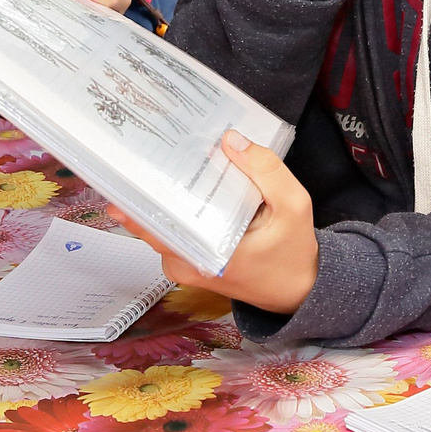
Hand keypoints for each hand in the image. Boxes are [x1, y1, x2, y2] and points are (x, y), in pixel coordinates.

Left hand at [114, 132, 317, 315]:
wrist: (299, 291)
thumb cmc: (294, 253)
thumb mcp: (293, 206)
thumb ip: (266, 171)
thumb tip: (230, 140)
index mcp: (206, 256)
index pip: (157, 222)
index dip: (140, 192)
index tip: (131, 164)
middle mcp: (186, 263)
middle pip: (153, 218)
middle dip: (149, 184)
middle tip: (146, 147)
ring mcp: (183, 264)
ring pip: (160, 222)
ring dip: (162, 193)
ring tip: (162, 157)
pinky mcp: (187, 261)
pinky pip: (171, 228)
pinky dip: (175, 206)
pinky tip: (182, 182)